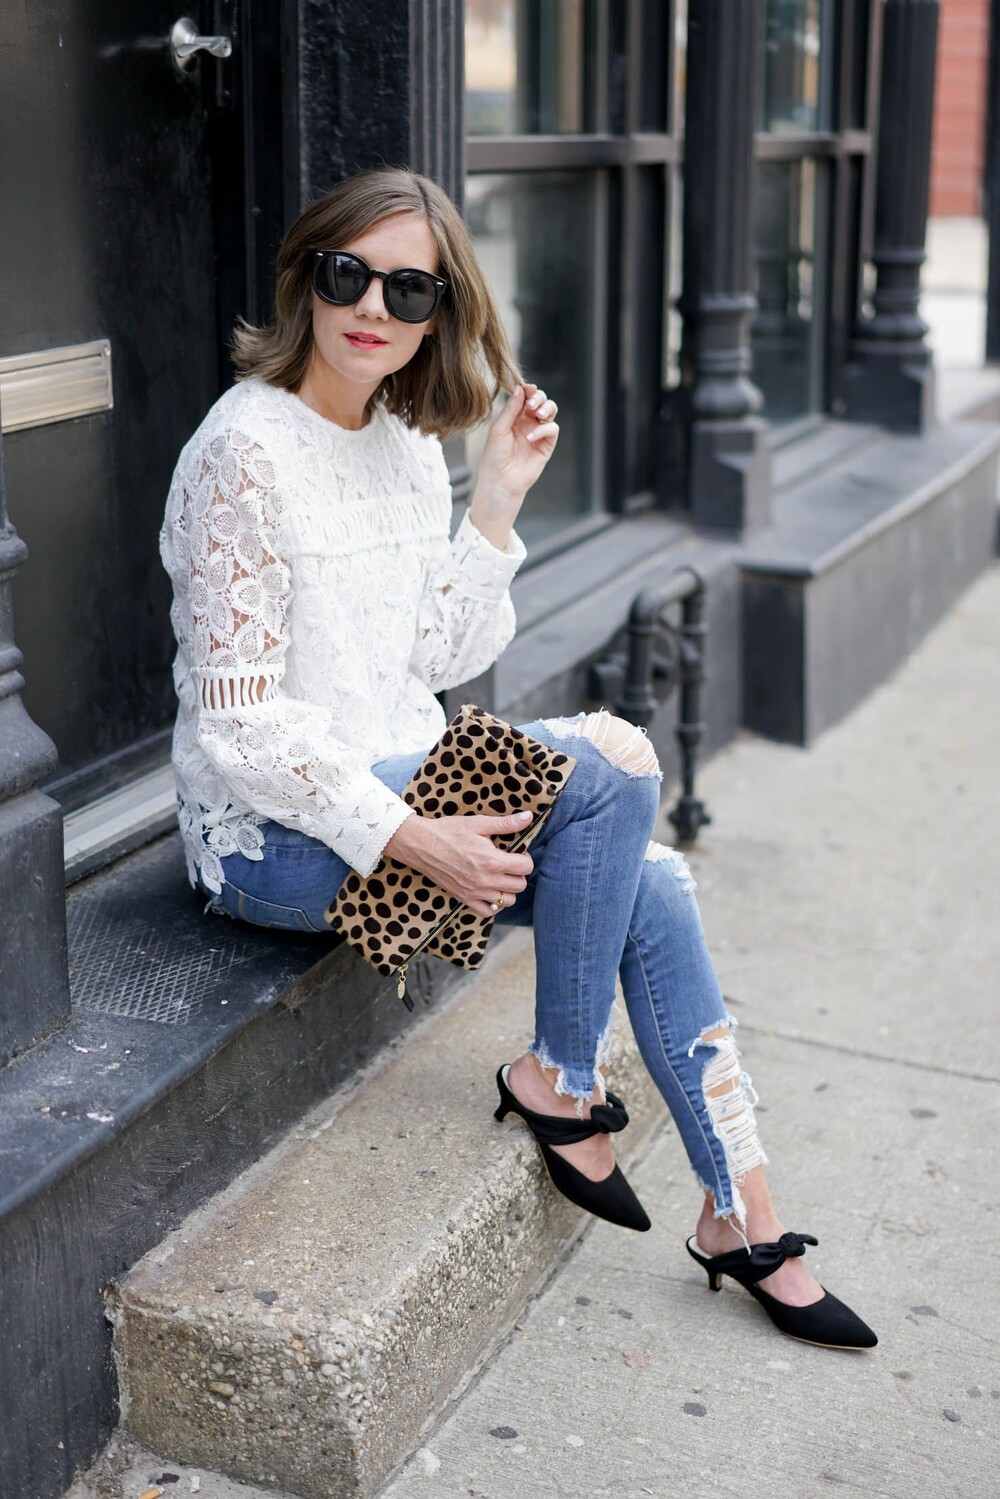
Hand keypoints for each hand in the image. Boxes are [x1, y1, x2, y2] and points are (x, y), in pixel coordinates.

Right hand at [382, 809, 534, 916]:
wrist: (421, 845)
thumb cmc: (449, 831)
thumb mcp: (479, 823)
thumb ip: (506, 823)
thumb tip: (529, 817)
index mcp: (492, 860)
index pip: (526, 867)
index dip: (525, 857)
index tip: (517, 852)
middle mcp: (485, 880)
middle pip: (520, 885)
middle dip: (519, 873)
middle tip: (509, 862)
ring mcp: (474, 892)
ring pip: (507, 901)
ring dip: (508, 889)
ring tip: (500, 876)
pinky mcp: (463, 898)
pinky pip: (488, 911)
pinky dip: (493, 904)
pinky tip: (489, 889)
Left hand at [475, 382, 559, 511]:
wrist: (500, 480)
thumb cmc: (494, 456)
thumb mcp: (499, 428)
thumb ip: (511, 408)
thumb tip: (520, 388)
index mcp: (514, 417)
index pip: (526, 397)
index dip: (529, 390)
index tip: (528, 388)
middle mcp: (527, 423)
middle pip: (540, 400)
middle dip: (539, 397)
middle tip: (531, 404)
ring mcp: (538, 433)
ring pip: (550, 411)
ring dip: (546, 408)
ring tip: (537, 414)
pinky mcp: (546, 445)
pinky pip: (552, 429)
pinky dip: (543, 429)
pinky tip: (530, 437)